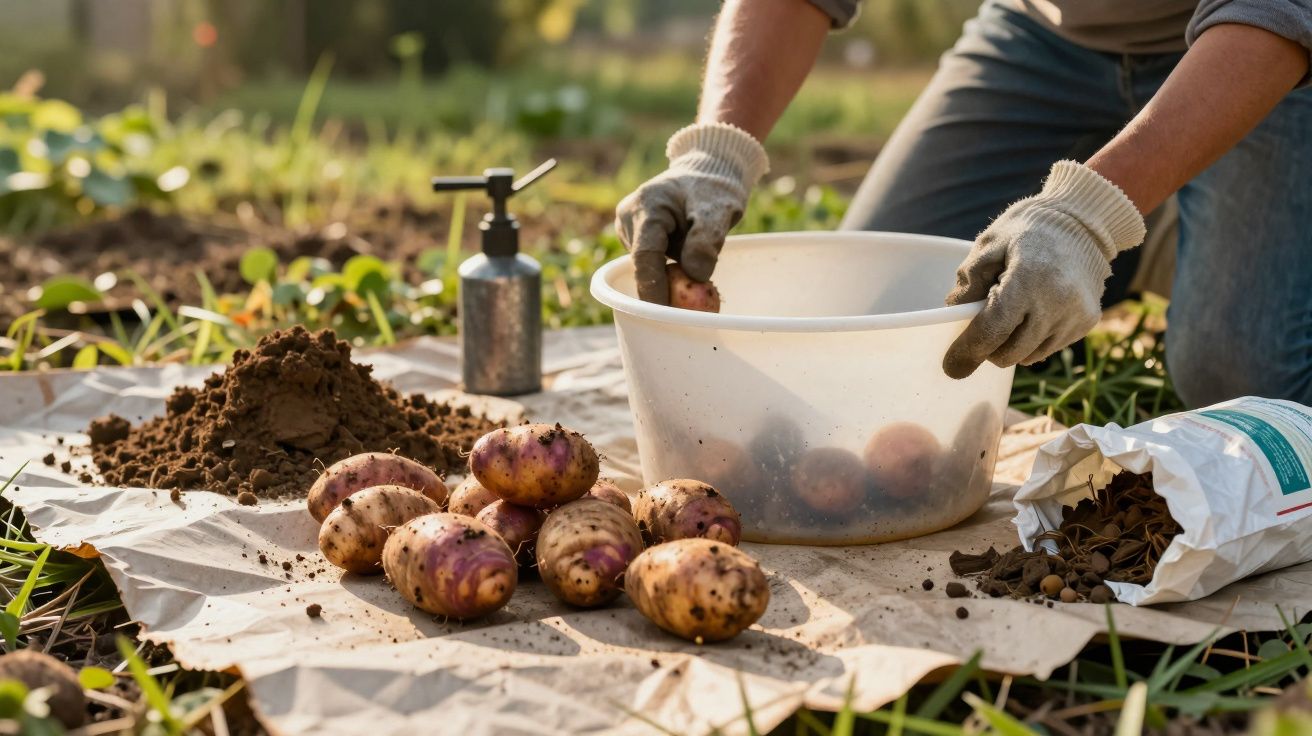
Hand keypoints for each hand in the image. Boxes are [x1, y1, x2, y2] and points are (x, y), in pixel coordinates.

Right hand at [615, 123, 767, 303]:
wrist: (706, 172)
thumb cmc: (715, 188)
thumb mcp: (720, 209)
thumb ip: (707, 240)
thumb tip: (696, 275)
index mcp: (647, 205)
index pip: (646, 255)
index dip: (653, 288)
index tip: (664, 315)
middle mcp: (629, 216)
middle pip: (644, 264)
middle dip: (664, 288)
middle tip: (691, 307)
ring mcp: (629, 227)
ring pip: (648, 265)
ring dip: (670, 276)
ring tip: (697, 265)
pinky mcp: (635, 237)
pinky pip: (651, 262)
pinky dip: (669, 270)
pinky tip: (687, 264)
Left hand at [942, 160, 1146, 378]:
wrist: (1083, 220)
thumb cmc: (1028, 228)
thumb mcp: (988, 244)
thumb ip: (969, 281)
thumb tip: (953, 316)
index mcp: (1028, 279)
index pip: (992, 330)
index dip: (967, 352)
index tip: (950, 366)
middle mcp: (1057, 302)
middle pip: (1009, 352)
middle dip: (987, 349)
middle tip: (979, 331)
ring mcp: (1075, 315)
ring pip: (1028, 356)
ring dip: (1010, 346)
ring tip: (1009, 315)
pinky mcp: (1087, 322)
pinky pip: (1049, 348)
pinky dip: (1032, 340)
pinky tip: (1031, 313)